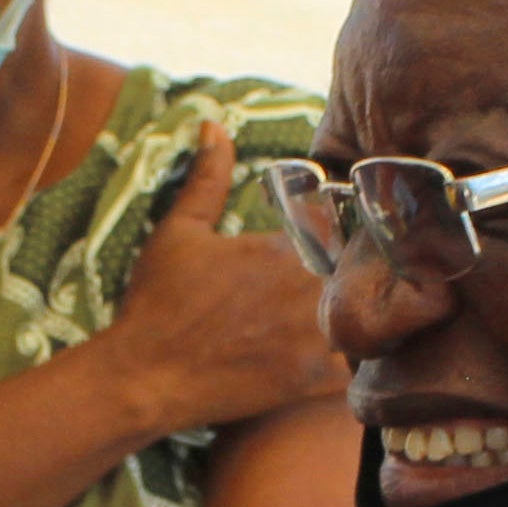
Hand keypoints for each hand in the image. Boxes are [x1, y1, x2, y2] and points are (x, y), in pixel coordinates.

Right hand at [91, 123, 337, 440]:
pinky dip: (354, 360)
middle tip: (336, 287)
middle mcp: (306, 291)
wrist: (143, 379)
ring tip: (338, 321)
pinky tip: (333, 356)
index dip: (337, 238)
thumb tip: (213, 124)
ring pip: (364, 317)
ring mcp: (314, 338)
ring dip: (358, 316)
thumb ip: (207, 178)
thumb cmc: (157, 303)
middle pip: (356, 275)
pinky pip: (359, 366)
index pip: (339, 231)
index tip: (329, 246)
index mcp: (282, 248)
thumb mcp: (178, 231)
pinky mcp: (314, 382)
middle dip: (352, 277)